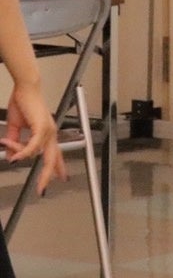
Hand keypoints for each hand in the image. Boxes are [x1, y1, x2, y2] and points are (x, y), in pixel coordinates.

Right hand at [4, 80, 66, 194]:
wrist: (25, 89)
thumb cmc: (23, 104)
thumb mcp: (16, 128)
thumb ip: (15, 143)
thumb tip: (11, 157)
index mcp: (47, 134)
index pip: (55, 154)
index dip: (58, 167)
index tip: (61, 177)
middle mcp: (51, 134)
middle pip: (53, 159)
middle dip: (47, 175)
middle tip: (42, 189)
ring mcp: (48, 130)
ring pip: (37, 153)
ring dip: (18, 152)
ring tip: (6, 144)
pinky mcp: (42, 127)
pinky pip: (33, 145)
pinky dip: (23, 152)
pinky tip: (16, 157)